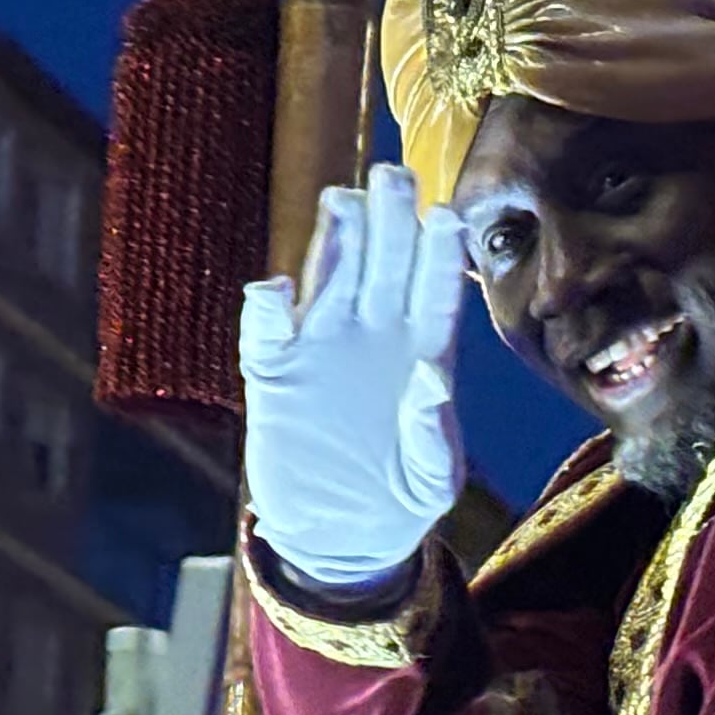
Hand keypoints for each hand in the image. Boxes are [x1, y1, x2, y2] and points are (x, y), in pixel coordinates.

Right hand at [239, 162, 465, 593]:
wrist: (339, 536)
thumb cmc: (399, 501)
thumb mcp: (431, 481)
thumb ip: (435, 437)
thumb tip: (430, 382)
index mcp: (422, 351)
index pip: (435, 288)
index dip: (439, 251)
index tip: (446, 215)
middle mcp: (374, 334)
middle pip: (383, 262)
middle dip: (389, 218)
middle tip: (393, 177)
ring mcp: (323, 346)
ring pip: (328, 276)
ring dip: (335, 239)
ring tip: (342, 202)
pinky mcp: (275, 371)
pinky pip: (267, 328)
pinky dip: (268, 307)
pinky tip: (276, 291)